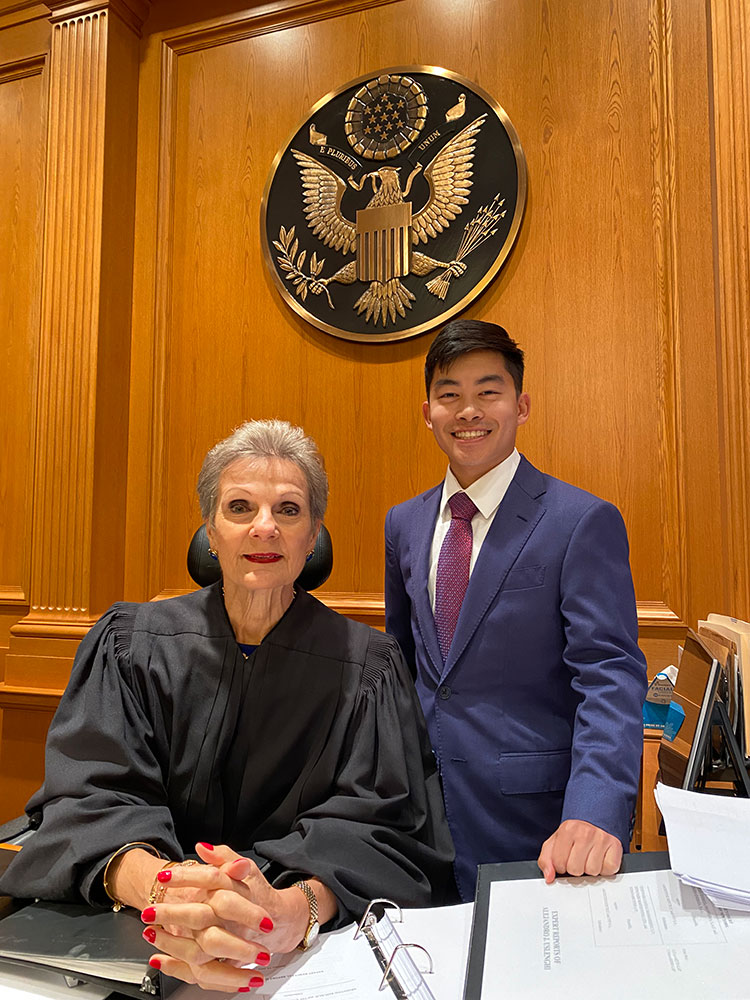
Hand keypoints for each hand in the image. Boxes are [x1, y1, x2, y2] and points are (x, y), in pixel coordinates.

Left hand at [143, 844, 336, 991]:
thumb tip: (202, 847)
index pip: (209, 879)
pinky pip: (201, 970)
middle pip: (200, 916)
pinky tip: (159, 959)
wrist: (277, 922)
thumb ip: (224, 856)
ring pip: (198, 948)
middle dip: (171, 915)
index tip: (162, 877)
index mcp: (235, 890)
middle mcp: (231, 918)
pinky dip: (177, 967)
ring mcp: (229, 942)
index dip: (184, 877)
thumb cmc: (257, 893)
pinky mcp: (226, 961)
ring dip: (170, 943)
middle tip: (148, 911)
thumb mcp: (246, 868)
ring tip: (150, 934)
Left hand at [537, 820, 622, 883]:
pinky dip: (604, 869)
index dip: (560, 867)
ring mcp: (601, 838)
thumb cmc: (574, 835)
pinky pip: (608, 870)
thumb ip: (546, 860)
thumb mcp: (555, 843)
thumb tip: (549, 877)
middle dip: (575, 869)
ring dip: (590, 869)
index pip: (558, 863)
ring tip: (589, 858)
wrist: (595, 821)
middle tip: (578, 859)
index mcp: (567, 830)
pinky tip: (600, 859)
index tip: (564, 861)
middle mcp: (585, 832)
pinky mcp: (616, 845)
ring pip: (592, 871)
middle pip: (575, 870)